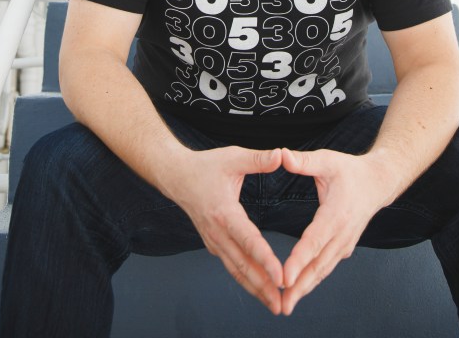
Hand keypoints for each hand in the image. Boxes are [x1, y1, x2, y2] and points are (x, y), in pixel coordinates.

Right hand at [173, 145, 284, 313]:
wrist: (176, 176)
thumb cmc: (205, 166)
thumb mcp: (233, 157)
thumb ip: (258, 159)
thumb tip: (282, 154)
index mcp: (224, 212)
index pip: (248, 241)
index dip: (265, 260)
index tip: (281, 276)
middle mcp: (217, 232)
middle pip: (242, 265)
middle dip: (263, 286)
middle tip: (282, 304)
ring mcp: (213, 241)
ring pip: (236, 270)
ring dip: (255, 289)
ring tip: (275, 305)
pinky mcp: (213, 244)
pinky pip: (231, 265)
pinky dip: (246, 280)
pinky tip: (260, 290)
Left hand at [280, 147, 394, 314]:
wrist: (378, 182)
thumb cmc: (350, 170)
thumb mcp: (327, 160)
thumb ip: (304, 161)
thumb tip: (281, 155)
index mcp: (337, 214)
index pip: (314, 241)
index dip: (299, 260)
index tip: (284, 277)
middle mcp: (342, 234)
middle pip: (318, 265)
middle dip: (299, 286)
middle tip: (281, 304)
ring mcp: (344, 243)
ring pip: (322, 270)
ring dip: (305, 288)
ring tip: (285, 305)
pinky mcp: (343, 247)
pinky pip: (326, 267)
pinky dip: (312, 280)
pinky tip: (298, 291)